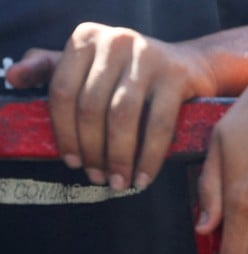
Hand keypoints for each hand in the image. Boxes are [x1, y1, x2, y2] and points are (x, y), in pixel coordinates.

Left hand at [6, 23, 216, 189]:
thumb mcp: (91, 66)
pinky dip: (149, 157)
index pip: (63, 91)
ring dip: (119, 157)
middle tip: (98, 178)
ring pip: (122, 117)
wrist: (191, 65)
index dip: (64, 133)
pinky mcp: (175, 75)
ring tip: (121, 182)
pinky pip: (158, 125)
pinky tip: (144, 177)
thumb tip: (12, 79)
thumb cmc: (133, 73)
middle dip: (93, 151)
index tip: (72, 162)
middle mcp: (114, 42)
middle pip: (91, 107)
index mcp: (85, 38)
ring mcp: (146, 56)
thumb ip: (51, 70)